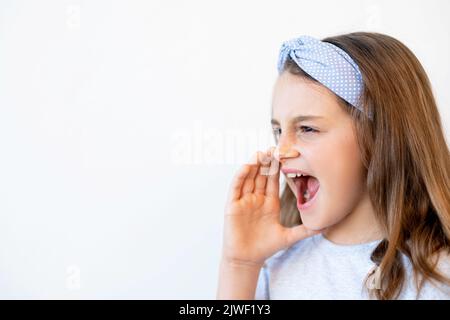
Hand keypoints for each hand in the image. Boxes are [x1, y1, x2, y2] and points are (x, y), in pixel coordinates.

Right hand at [221, 147, 320, 266]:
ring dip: (253, 165)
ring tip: (260, 152)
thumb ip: (305, 230)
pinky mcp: (233, 205)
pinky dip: (241, 176)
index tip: (284, 155)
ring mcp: (244, 201)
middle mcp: (256, 199)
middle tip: (273, 148)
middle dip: (266, 162)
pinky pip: (236, 187)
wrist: (247, 260)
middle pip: (261, 175)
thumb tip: (324, 227)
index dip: (277, 168)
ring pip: (249, 178)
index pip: (273, 181)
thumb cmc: (265, 248)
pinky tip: (247, 166)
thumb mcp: (289, 237)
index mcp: (269, 203)